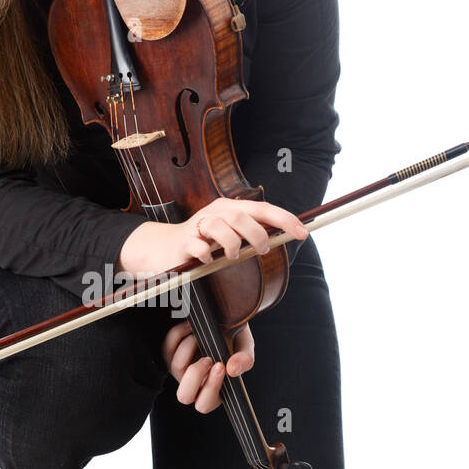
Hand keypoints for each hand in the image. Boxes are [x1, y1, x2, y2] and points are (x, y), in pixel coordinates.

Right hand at [116, 198, 307, 275]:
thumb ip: (253, 233)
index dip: (285, 219)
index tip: (303, 232)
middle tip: (262, 250)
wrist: (166, 248)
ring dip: (233, 246)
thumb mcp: (231, 235)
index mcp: (231, 208)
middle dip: (257, 235)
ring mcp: (198, 225)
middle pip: (242, 216)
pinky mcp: (184, 241)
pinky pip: (200, 246)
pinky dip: (207, 255)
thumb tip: (284, 237)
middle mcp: (216, 211)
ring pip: (222, 228)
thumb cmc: (204, 241)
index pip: (263, 208)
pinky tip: (206, 260)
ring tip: (232, 256)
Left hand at [161, 320, 254, 413]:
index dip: (210, 387)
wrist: (220, 318)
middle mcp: (194, 384)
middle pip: (184, 396)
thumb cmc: (233, 337)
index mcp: (213, 390)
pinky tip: (191, 327)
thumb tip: (233, 370)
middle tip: (208, 358)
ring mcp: (179, 371)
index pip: (204, 404)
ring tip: (202, 334)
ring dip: (190, 346)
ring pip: (176, 367)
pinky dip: (179, 333)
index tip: (221, 365)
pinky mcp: (168, 354)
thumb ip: (245, 359)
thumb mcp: (245, 345)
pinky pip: (167, 347)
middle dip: (195, 375)